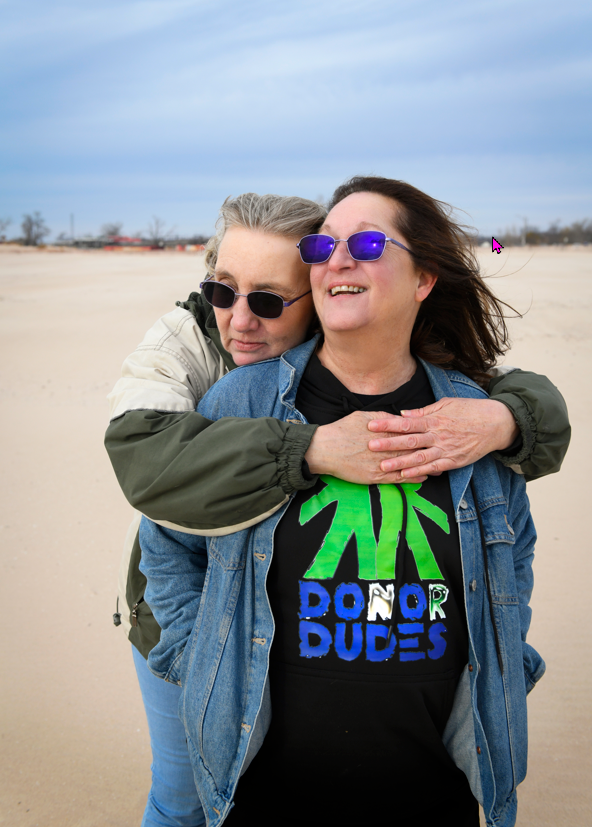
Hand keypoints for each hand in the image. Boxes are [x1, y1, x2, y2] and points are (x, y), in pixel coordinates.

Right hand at [304, 410, 427, 484]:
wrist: (325, 449)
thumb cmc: (342, 430)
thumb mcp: (363, 416)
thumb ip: (384, 417)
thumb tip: (399, 418)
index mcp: (383, 431)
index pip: (409, 432)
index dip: (424, 434)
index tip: (437, 433)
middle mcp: (385, 448)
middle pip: (413, 449)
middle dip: (429, 451)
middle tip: (445, 451)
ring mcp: (381, 463)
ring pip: (408, 465)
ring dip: (424, 466)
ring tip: (439, 467)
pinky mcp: (375, 477)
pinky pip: (397, 479)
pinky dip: (411, 478)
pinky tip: (422, 478)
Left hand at [367, 397, 519, 477]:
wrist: (496, 424)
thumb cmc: (470, 411)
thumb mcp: (446, 405)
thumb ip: (423, 412)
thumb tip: (403, 414)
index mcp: (434, 420)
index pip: (406, 422)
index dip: (388, 424)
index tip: (371, 425)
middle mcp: (438, 435)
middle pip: (409, 440)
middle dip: (389, 443)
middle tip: (369, 445)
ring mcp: (446, 449)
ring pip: (419, 457)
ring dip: (400, 462)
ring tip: (383, 465)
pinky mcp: (454, 461)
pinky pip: (433, 468)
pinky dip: (419, 472)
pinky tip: (405, 475)